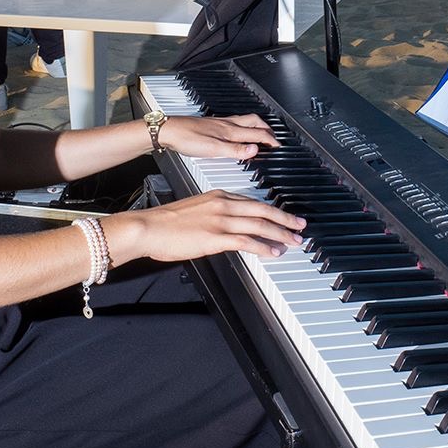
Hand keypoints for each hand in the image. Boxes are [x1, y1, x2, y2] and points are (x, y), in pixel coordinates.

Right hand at [121, 189, 305, 260]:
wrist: (148, 227)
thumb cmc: (164, 222)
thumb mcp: (193, 209)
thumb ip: (212, 214)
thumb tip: (223, 228)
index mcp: (218, 195)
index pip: (252, 201)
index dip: (271, 210)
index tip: (283, 216)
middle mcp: (223, 204)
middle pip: (263, 210)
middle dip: (285, 219)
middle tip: (300, 226)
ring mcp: (221, 220)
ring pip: (260, 225)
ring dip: (280, 234)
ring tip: (293, 241)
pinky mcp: (216, 237)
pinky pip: (247, 241)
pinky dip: (263, 247)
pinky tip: (273, 252)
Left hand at [159, 113, 276, 159]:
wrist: (168, 131)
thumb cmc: (187, 139)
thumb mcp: (214, 149)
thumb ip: (235, 151)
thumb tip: (255, 150)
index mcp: (230, 131)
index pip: (257, 133)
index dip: (270, 140)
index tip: (278, 146)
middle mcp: (227, 124)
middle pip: (254, 122)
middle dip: (267, 129)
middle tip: (274, 138)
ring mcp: (219, 122)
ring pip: (245, 120)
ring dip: (256, 125)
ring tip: (260, 132)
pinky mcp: (211, 124)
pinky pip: (234, 122)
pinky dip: (243, 126)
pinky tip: (237, 132)